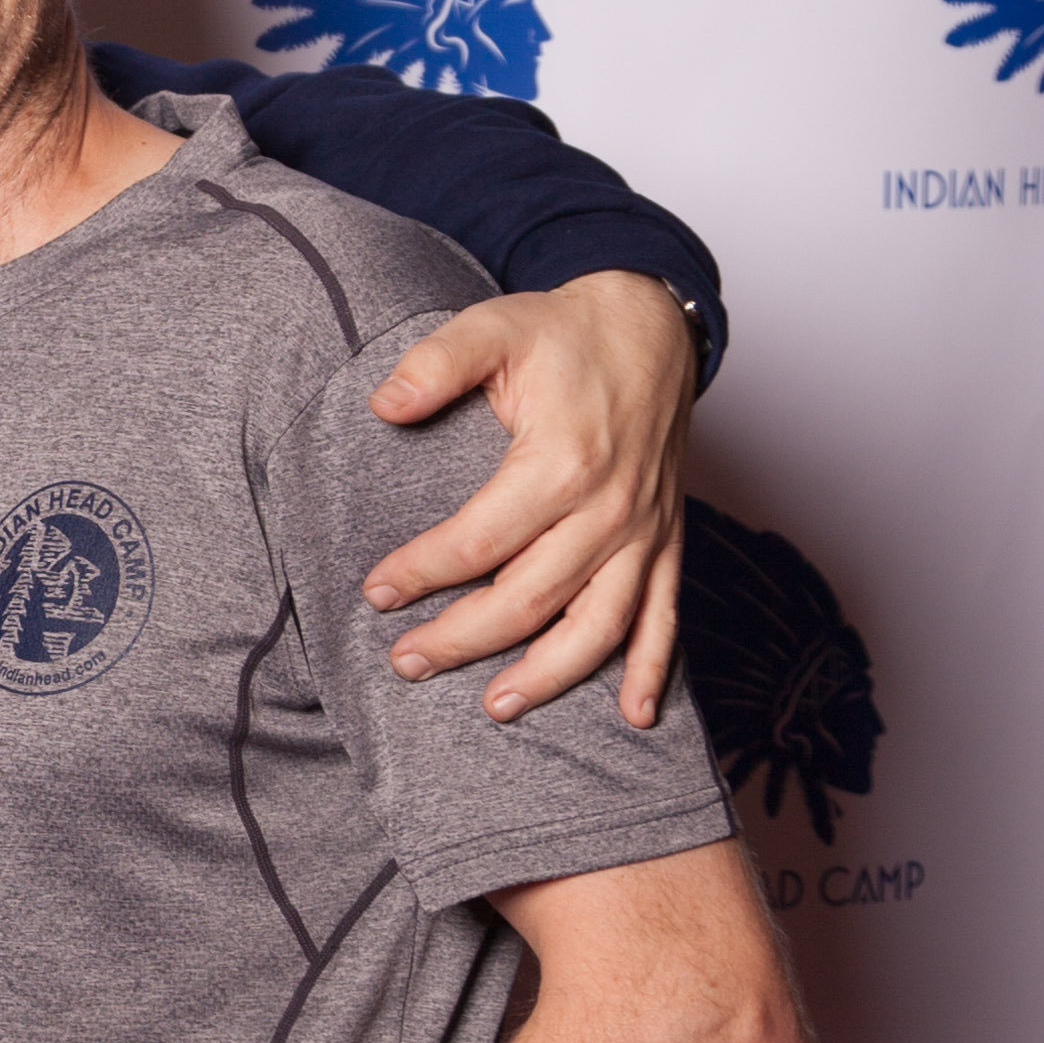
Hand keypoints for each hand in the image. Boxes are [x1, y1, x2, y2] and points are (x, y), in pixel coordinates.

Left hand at [362, 269, 694, 727]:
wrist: (652, 324)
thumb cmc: (566, 333)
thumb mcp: (494, 327)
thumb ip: (436, 364)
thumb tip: (384, 404)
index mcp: (564, 462)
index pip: (479, 541)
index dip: (421, 571)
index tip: (376, 592)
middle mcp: (612, 508)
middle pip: (530, 597)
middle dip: (463, 639)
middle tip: (405, 662)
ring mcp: (645, 531)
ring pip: (600, 625)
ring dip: (551, 675)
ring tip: (497, 706)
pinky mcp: (667, 540)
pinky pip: (668, 616)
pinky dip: (656, 670)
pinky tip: (636, 718)